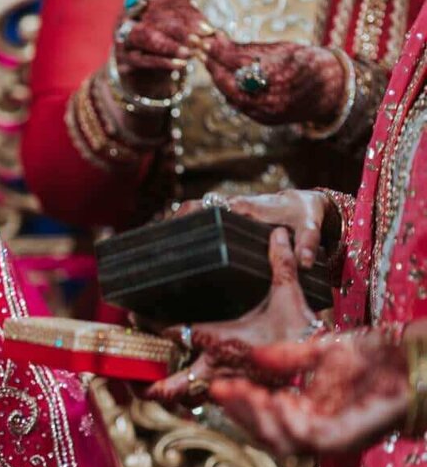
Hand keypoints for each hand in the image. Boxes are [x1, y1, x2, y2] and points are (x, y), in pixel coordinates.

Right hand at [113, 0, 207, 98]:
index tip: (207, 28)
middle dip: (180, 30)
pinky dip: (164, 62)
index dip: (187, 14)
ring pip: (145, 37)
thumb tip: (207, 30)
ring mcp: (122, 37)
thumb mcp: (179, 23)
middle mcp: (127, 14)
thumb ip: (190, 21)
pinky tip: (181, 64)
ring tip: (191, 53)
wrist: (147, 70)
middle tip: (200, 41)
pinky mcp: (122, 59)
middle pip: (152, 17)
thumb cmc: (166, 38)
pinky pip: (143, 59)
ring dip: (171, 46)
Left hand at [148, 228, 321, 402]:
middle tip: (133, 384)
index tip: (135, 316)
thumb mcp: (291, 295)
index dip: (152, 324)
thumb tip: (278, 236)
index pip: (176, 331)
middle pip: (175, 383)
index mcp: (221, 339)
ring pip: (191, 396)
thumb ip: (280, 265)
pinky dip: (195, 398)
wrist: (326, 369)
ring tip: (150, 391)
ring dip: (173, 394)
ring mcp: (228, 387)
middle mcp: (218, 367)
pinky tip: (189, 394)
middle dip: (153, 386)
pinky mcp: (241, 398)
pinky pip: (210, 402)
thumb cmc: (304, 331)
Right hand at [171, 190, 332, 267]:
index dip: (185, 219)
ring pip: (194, 213)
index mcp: (243, 207)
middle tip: (156, 245)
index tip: (169, 235)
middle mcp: (230, 206)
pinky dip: (187, 228)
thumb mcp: (309, 228)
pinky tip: (175, 246)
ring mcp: (226, 211)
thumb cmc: (304, 216)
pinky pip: (202, 219)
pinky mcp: (227, 218)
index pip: (207, 208)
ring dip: (177, 226)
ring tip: (159, 249)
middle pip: (192, 209)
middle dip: (172, 223)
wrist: (304, 204)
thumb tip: (304, 263)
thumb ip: (307, 244)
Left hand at [204, 36, 344, 126]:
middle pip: (232, 85)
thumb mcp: (282, 48)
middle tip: (202, 52)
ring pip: (233, 97)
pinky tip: (225, 78)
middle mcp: (275, 98)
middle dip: (214, 68)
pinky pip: (241, 106)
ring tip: (211, 62)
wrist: (332, 90)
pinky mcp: (266, 120)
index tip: (206, 42)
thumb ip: (248, 49)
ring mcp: (270, 113)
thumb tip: (216, 39)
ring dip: (219, 80)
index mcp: (283, 74)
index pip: (240, 65)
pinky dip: (231, 91)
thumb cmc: (307, 62)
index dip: (220, 54)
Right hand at [209, 329, 407, 454]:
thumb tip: (253, 357)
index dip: (240, 404)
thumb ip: (288, 357)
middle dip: (241, 413)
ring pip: (284, 443)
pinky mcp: (350, 437)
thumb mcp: (322, 349)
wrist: (413, 357)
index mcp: (311, 412)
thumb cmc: (379, 355)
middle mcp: (319, 428)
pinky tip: (275, 402)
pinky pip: (311, 440)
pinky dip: (288, 424)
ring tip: (245, 395)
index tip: (218, 385)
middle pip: (268, 435)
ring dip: (259, 420)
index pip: (265, 417)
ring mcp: (334, 436)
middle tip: (223, 390)